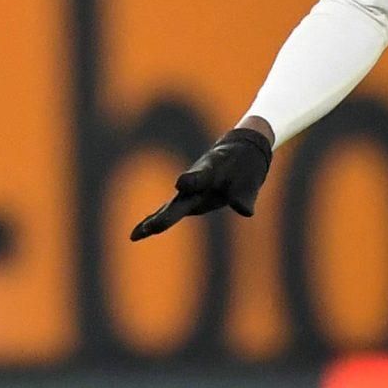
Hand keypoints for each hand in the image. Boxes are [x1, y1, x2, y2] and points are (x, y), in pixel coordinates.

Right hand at [129, 125, 274, 239]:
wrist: (238, 152)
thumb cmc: (245, 168)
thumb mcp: (250, 182)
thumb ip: (245, 196)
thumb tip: (245, 211)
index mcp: (211, 171)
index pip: (200, 176)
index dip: (192, 180)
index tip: (181, 183)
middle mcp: (195, 182)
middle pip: (180, 201)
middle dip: (167, 215)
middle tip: (153, 227)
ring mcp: (189, 192)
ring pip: (170, 207)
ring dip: (155, 220)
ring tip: (137, 234)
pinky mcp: (187, 199)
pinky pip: (169, 211)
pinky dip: (154, 220)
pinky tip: (137, 234)